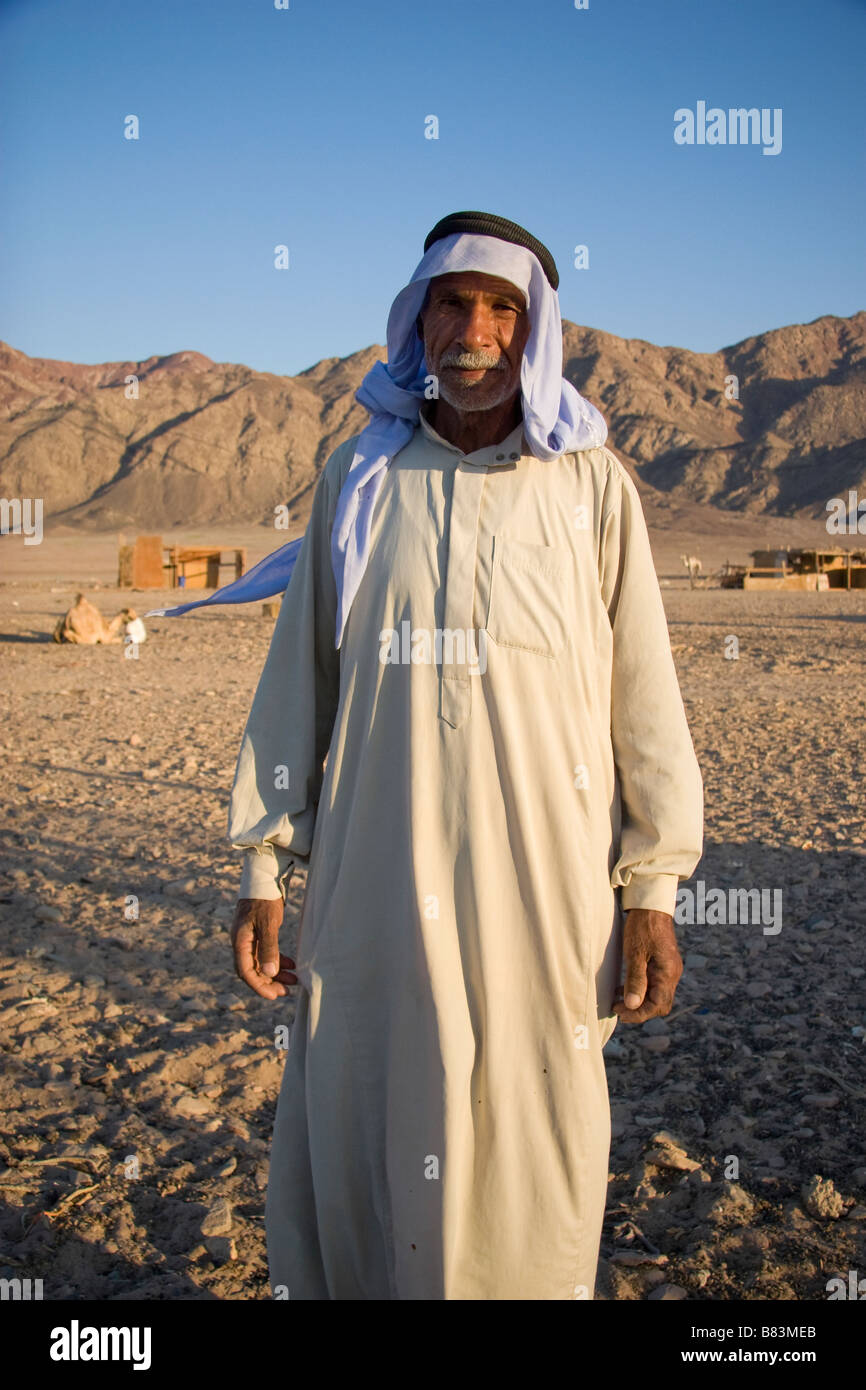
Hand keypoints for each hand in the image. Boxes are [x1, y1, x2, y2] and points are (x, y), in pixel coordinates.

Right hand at [231, 897, 296, 999]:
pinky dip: (278, 960)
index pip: (246, 971)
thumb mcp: (268, 924)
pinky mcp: (259, 933)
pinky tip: (291, 965)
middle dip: (269, 983)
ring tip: (293, 980)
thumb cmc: (264, 899)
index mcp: (240, 941)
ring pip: (261, 963)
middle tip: (286, 991)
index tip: (274, 995)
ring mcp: (250, 938)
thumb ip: (268, 948)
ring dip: (275, 973)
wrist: (264, 877)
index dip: (259, 986)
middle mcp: (242, 942)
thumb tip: (270, 973)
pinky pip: (266, 953)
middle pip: (252, 970)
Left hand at [613, 908, 682, 1023]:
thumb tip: (632, 1005)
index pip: (657, 1005)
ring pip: (656, 996)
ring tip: (617, 1001)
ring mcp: (669, 969)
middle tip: (618, 1008)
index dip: (638, 1014)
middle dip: (639, 1011)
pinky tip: (624, 988)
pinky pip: (654, 985)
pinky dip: (640, 990)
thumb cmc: (642, 927)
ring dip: (639, 1001)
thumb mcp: (635, 954)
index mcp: (667, 973)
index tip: (619, 1012)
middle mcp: (672, 974)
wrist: (651, 906)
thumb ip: (635, 980)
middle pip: (659, 1005)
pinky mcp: (663, 964)